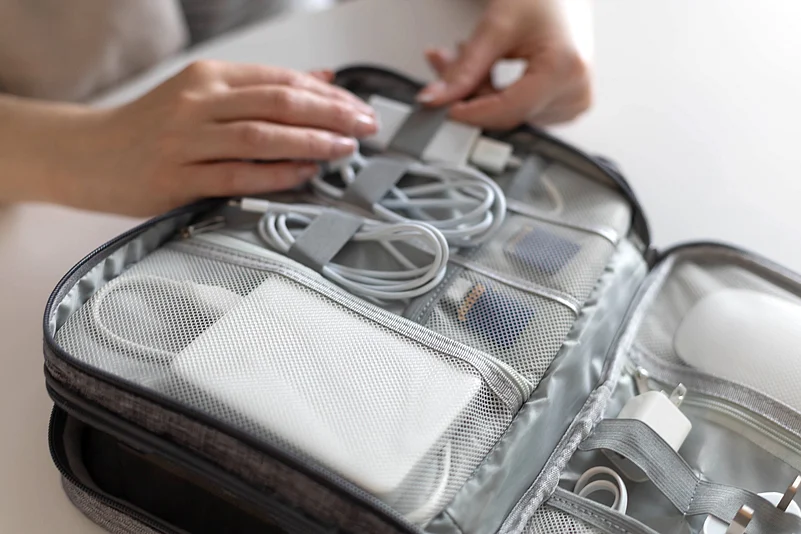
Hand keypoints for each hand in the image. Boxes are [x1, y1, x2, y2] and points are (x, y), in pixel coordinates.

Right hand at [28, 61, 376, 215]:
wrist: (88, 155)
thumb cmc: (152, 128)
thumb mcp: (204, 95)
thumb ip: (262, 89)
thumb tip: (322, 78)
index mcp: (208, 78)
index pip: (280, 80)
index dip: (326, 95)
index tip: (359, 108)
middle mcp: (197, 102)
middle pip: (277, 102)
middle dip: (329, 114)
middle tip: (365, 127)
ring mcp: (184, 140)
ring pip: (259, 136)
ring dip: (309, 142)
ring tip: (344, 150)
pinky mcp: (175, 177)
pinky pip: (235, 175)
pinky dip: (274, 175)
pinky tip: (304, 175)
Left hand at [417, 0, 590, 128]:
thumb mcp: (496, 27)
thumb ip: (464, 68)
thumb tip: (438, 99)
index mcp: (565, 69)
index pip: (508, 110)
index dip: (470, 111)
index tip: (442, 106)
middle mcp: (575, 91)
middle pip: (506, 113)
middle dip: (470, 93)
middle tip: (444, 63)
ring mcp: (572, 102)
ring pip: (509, 114)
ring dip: (481, 92)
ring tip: (472, 58)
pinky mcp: (565, 106)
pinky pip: (521, 112)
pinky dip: (497, 95)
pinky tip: (490, 71)